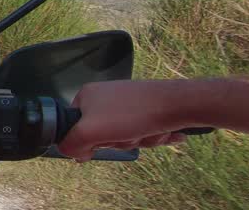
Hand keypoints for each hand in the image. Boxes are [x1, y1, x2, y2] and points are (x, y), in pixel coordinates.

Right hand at [58, 81, 188, 161]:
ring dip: (139, 141)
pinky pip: (142, 130)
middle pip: (104, 134)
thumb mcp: (91, 130)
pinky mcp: (147, 108)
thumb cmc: (131, 114)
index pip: (76, 126)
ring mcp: (127, 103)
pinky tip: (162, 131)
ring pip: (126, 135)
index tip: (103, 142)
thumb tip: (72, 153)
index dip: (89, 140)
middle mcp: (105, 97)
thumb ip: (72, 143)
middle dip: (120, 142)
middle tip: (129, 136)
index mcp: (87, 96)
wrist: (176, 103)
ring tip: (148, 131)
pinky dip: (152, 135)